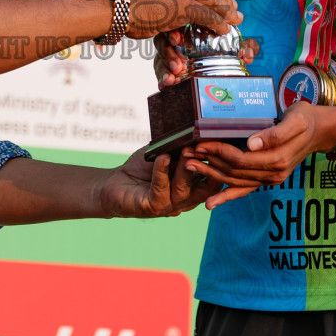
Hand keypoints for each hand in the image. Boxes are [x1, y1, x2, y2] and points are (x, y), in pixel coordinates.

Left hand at [98, 148, 225, 217]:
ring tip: (185, 150)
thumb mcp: (167, 155)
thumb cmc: (143, 168)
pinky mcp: (152, 207)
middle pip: (205, 189)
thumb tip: (197, 128)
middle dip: (208, 169)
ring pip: (183, 190)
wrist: (114, 183)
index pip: (214, 181)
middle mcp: (184, 201)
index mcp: (192, 189)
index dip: (220, 166)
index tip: (221, 146)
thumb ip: (181, 147)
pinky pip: (160, 190)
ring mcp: (169, 206)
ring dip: (184, 169)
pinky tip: (162, 158)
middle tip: (205, 148)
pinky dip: (162, 172)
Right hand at [153, 31, 259, 87]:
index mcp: (189, 28)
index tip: (176, 41)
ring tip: (171, 80)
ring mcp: (169, 56)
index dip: (173, 33)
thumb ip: (240, 49)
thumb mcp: (232, 48)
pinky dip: (162, 80)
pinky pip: (161, 74)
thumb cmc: (222, 50)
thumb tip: (248, 54)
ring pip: (160, 60)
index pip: (176, 25)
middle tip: (177, 67)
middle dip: (167, 54)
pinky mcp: (167, 70)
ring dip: (164, 70)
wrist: (218, 67)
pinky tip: (164, 86)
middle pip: (163, 43)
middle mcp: (175, 41)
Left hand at [183, 103, 335, 207]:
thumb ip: (275, 133)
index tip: (200, 144)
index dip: (218, 152)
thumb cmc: (306, 118)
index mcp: (277, 159)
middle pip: (234, 171)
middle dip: (209, 164)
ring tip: (190, 168)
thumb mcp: (295, 119)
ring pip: (235, 181)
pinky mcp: (268, 179)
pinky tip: (211, 204)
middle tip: (186, 155)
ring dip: (212, 177)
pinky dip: (227, 197)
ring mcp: (270, 179)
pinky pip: (245, 190)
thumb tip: (253, 143)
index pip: (240, 158)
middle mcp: (273, 173)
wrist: (321, 130)